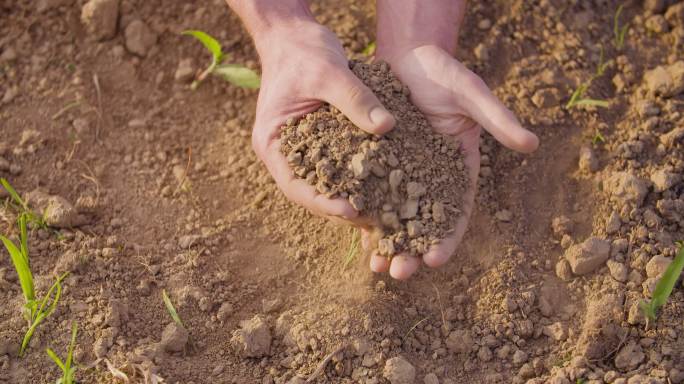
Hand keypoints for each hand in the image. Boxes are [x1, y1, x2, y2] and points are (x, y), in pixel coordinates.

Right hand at [251, 21, 394, 221]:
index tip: (350, 210)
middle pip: (310, 193)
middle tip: (373, 221)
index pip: (294, 185)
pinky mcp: (320, 142)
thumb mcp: (329, 72)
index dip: (321, 202)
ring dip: (350, 198)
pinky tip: (382, 186)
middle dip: (340, 210)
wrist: (295, 35)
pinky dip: (356, 178)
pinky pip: (338, 166)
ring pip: (325, 183)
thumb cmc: (302, 51)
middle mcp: (283, 152)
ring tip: (380, 213)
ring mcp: (301, 149)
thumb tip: (388, 126)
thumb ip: (355, 99)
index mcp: (271, 142)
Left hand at [366, 45, 538, 278]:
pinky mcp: (378, 164)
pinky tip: (354, 234)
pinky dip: (364, 215)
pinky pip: (371, 193)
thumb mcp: (471, 95)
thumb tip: (531, 144)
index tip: (435, 260)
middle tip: (398, 274)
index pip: (455, 212)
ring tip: (375, 267)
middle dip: (411, 250)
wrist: (407, 56)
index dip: (446, 237)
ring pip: (395, 215)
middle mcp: (431, 177)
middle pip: (422, 223)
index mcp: (459, 169)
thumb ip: (497, 119)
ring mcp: (403, 172)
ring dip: (386, 242)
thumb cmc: (444, 74)